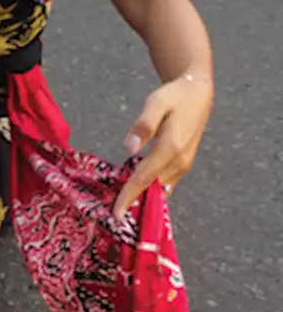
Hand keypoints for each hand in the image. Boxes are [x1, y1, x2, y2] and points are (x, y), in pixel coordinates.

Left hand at [112, 74, 213, 220]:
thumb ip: (143, 125)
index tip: (116, 214)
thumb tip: (129, 148)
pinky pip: (166, 183)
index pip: (144, 178)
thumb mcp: (155, 103)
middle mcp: (179, 162)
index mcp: (170, 149)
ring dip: (143, 199)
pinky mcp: (183, 164)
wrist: (198, 94)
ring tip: (122, 209)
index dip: (129, 197)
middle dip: (134, 203)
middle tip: (112, 217)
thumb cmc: (174, 97)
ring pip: (160, 189)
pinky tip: (136, 193)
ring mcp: (183, 165)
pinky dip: (152, 190)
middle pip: (152, 189)